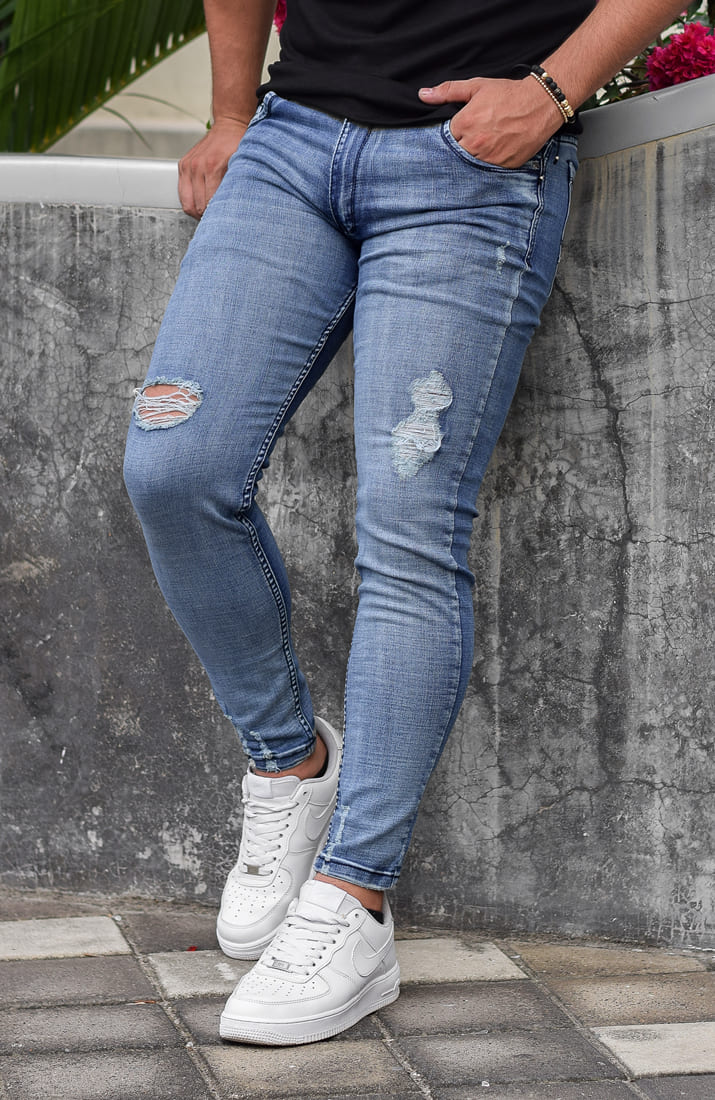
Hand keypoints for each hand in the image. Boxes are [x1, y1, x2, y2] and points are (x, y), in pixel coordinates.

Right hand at [178, 117, 248, 218]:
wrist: (230, 125)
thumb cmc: (239, 147)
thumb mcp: (243, 167)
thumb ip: (236, 187)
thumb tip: (232, 211)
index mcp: (212, 168)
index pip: (208, 204)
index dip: (215, 217)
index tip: (222, 222)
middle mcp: (196, 167)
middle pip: (196, 206)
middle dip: (205, 217)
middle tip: (216, 220)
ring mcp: (187, 165)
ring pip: (186, 203)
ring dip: (196, 211)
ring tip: (208, 213)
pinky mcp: (183, 165)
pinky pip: (182, 192)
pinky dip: (190, 200)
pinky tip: (201, 201)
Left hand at [419, 76, 563, 167]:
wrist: (541, 103)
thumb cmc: (508, 94)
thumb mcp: (476, 87)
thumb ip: (447, 91)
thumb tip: (423, 95)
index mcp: (465, 124)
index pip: (445, 139)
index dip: (451, 137)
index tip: (458, 133)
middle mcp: (475, 144)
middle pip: (456, 155)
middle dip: (459, 149)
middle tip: (471, 140)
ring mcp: (490, 158)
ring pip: (470, 167)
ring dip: (472, 160)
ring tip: (483, 147)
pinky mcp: (504, 166)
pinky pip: (488, 173)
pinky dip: (488, 166)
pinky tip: (493, 155)